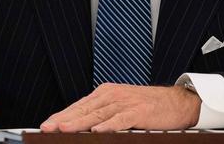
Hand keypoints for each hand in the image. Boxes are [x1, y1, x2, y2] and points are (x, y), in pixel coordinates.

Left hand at [40, 83, 200, 132]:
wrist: (177, 102)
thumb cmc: (148, 106)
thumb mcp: (121, 106)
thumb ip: (102, 114)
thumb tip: (80, 127)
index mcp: (105, 93)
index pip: (78, 106)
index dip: (61, 116)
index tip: (46, 126)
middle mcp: (112, 95)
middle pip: (84, 109)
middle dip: (63, 119)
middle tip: (47, 128)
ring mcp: (125, 102)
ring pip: (98, 114)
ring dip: (80, 122)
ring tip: (64, 129)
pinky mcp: (139, 111)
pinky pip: (121, 119)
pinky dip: (109, 125)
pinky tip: (98, 131)